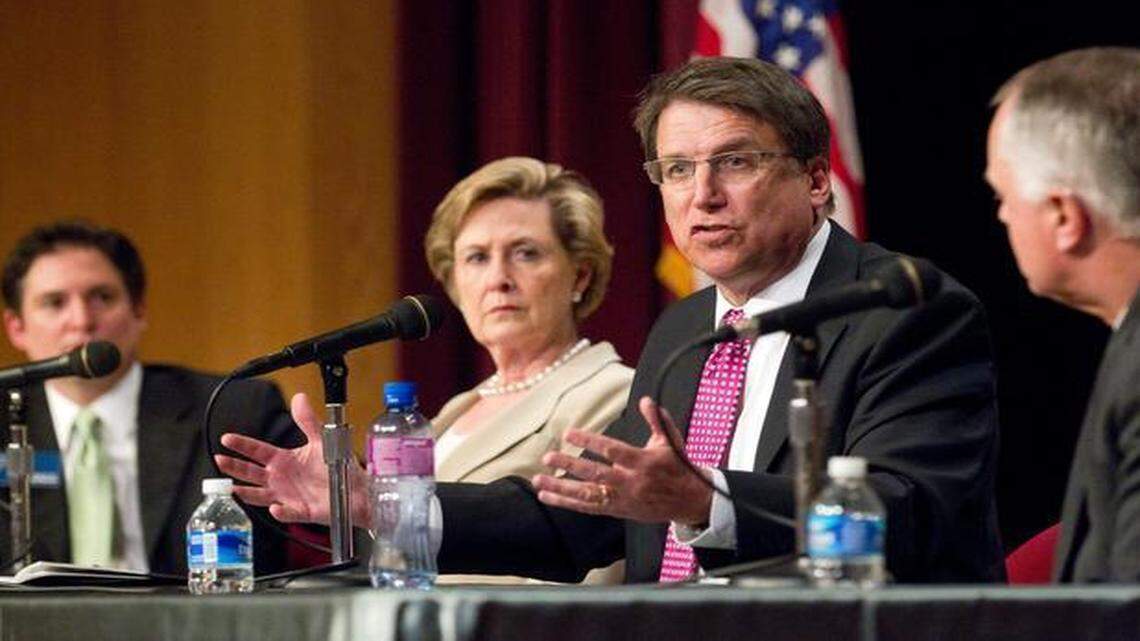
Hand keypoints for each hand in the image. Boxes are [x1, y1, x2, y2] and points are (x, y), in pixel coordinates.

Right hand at [215, 392, 369, 525]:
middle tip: (219, 460)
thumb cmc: (336, 467)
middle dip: (234, 466)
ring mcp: (288, 496)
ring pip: (260, 496)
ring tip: (233, 489)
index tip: (227, 439)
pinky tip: (276, 507)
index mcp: (284, 461)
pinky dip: (282, 511)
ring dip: (246, 493)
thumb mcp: (321, 440)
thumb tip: (299, 398)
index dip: (242, 445)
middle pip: (251, 473)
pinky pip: (288, 513)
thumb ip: (308, 421)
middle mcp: (281, 479)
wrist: (355, 490)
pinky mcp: (301, 511)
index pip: (257, 451)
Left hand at [532, 396, 712, 524]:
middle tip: (549, 457)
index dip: (589, 441)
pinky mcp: (619, 511)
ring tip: (538, 481)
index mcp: (644, 462)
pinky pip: (589, 508)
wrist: (690, 502)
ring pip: (588, 495)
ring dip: (561, 489)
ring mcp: (623, 499)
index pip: (612, 450)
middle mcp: (631, 482)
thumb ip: (657, 420)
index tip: (569, 433)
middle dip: (570, 465)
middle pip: (596, 474)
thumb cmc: (678, 467)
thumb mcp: (671, 441)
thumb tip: (645, 400)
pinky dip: (567, 503)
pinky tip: (549, 497)